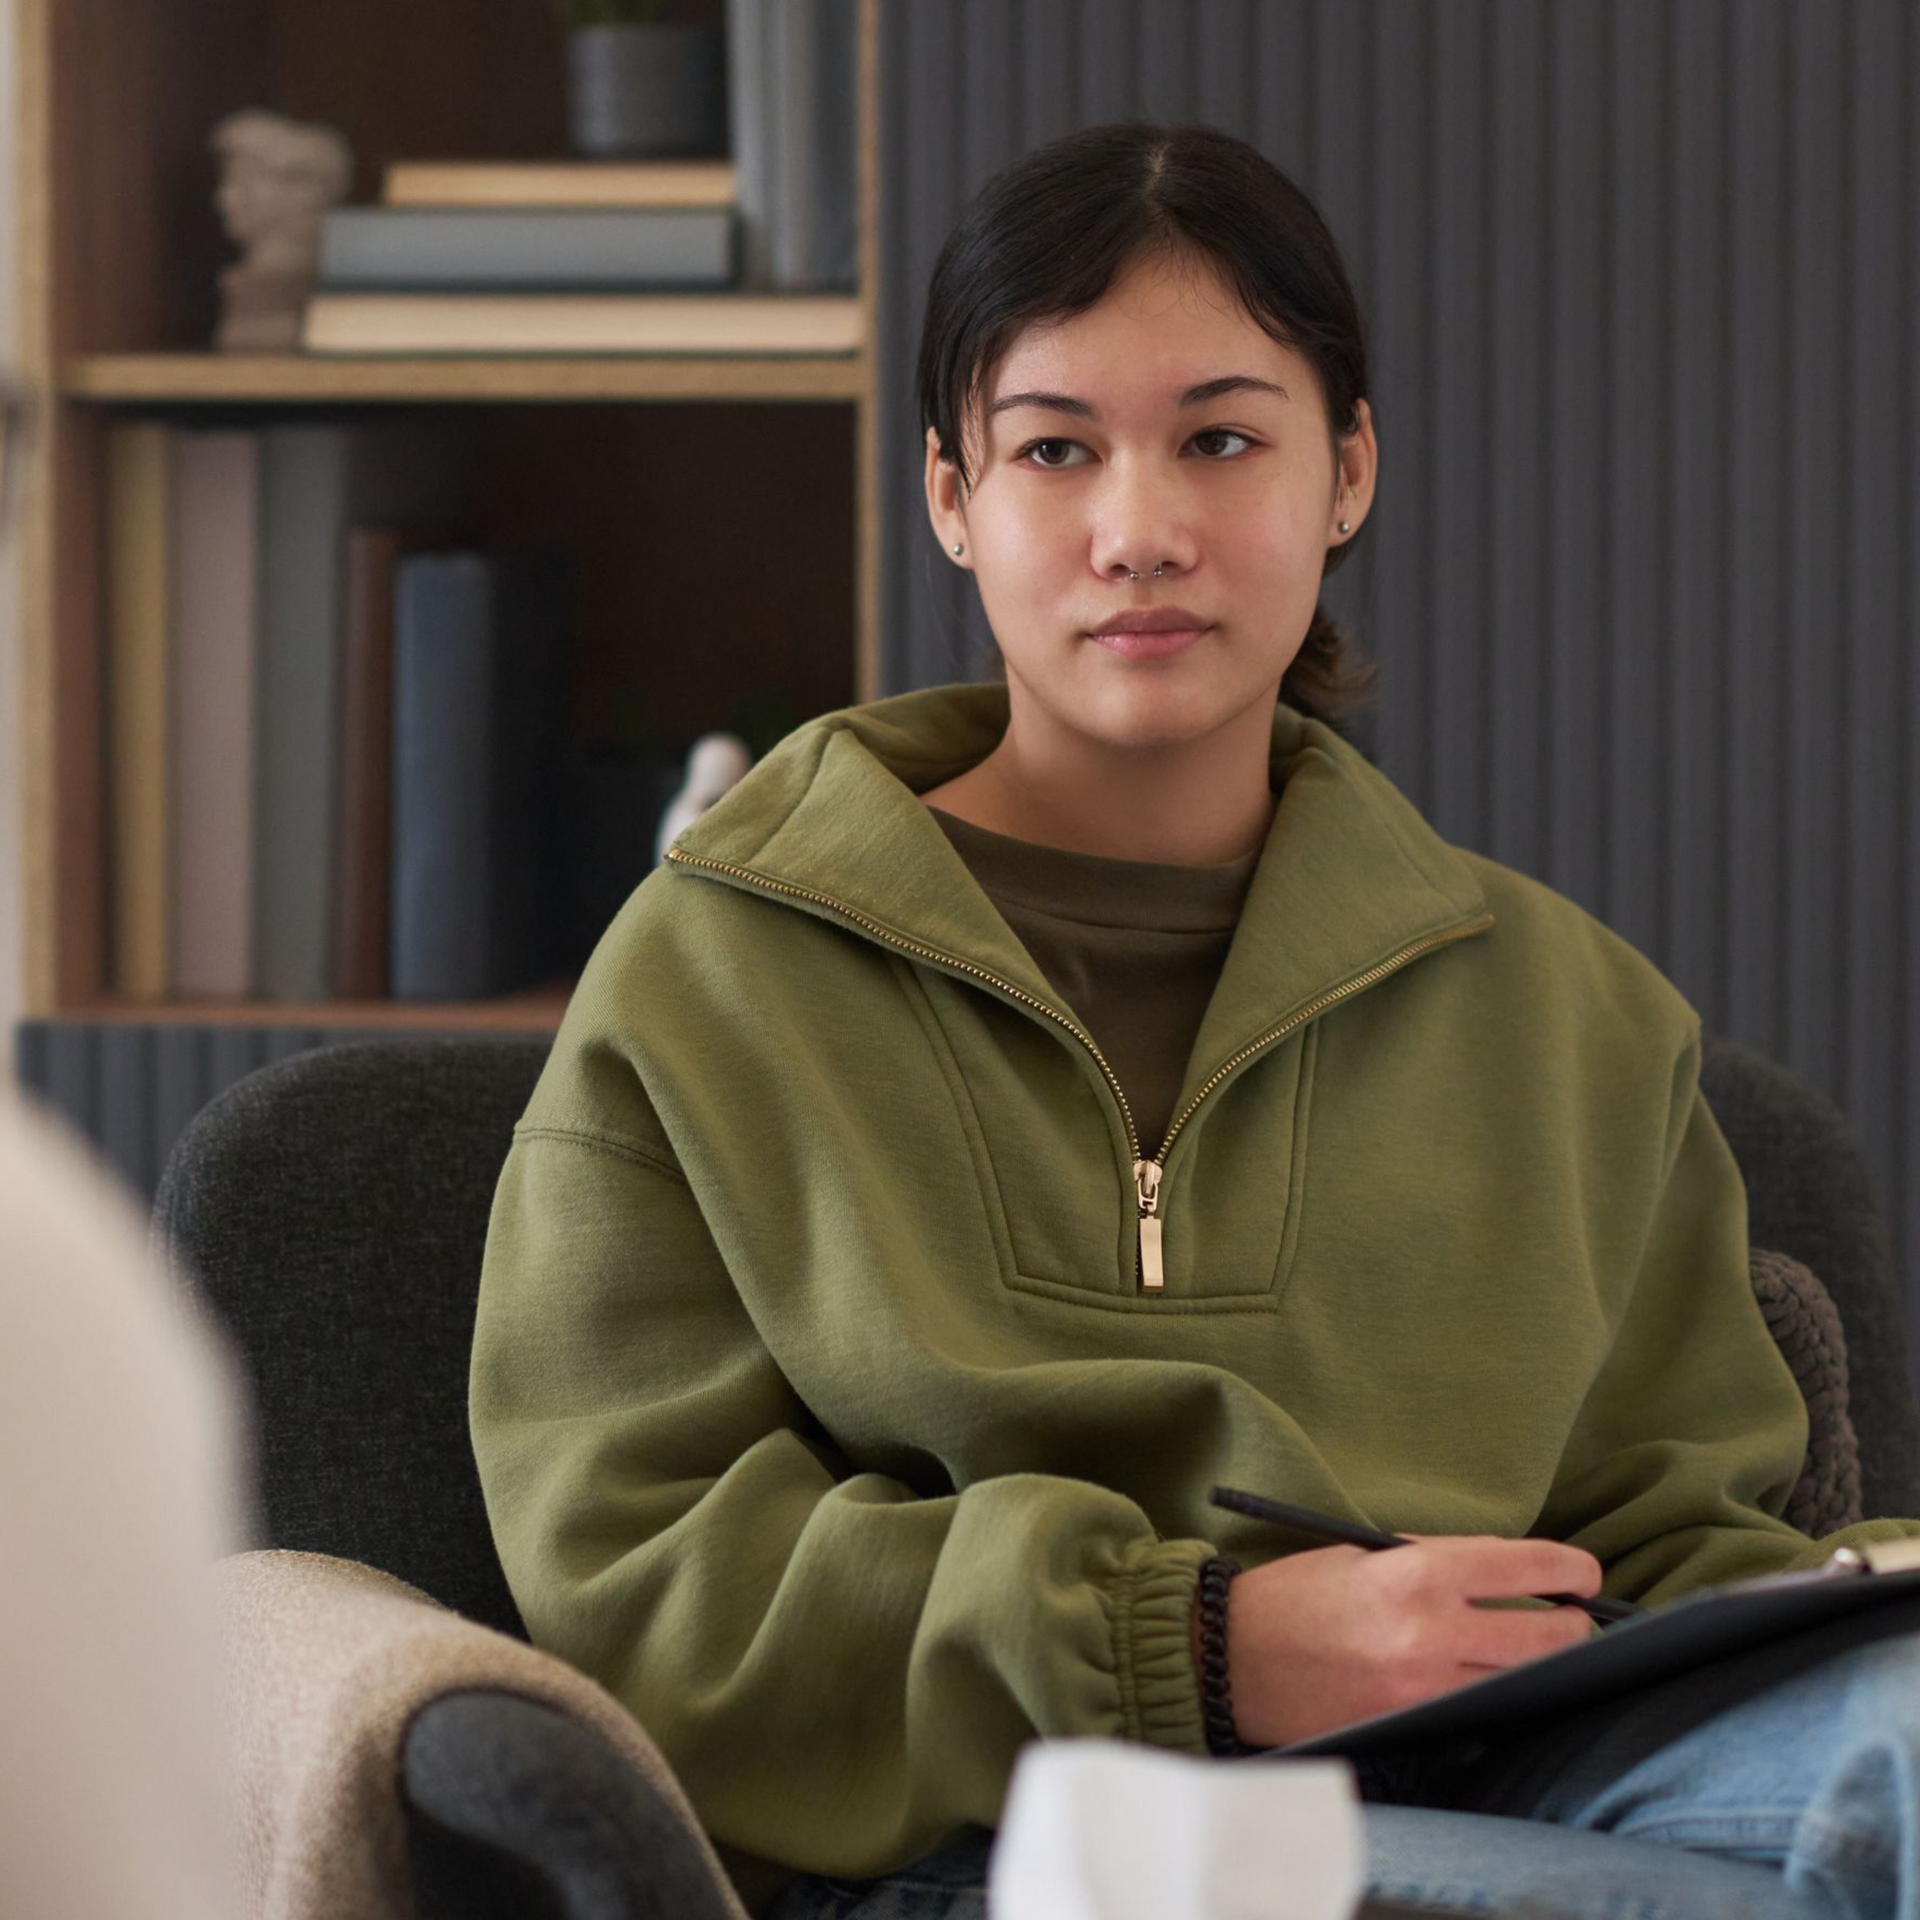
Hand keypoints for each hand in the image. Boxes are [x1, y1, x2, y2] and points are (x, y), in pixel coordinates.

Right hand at [1193, 1534, 1602, 1749]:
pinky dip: (1498, 1693)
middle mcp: (1430, 1631)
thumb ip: (1431, 1561)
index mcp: (1415, 1572)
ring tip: (1543, 1648)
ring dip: (1544, 1664)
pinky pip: (1482, 1710)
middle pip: (1546, 1635)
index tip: (1584, 1573)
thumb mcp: (1364, 1556)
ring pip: (1524, 1679)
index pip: (1525, 1564)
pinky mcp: (1414, 1727)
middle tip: (1573, 1617)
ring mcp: (1425, 1687)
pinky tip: (1495, 1679)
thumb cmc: (1295, 1595)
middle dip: (1573, 1626)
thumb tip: (1498, 1571)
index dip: (1571, 1568)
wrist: (1233, 1658)